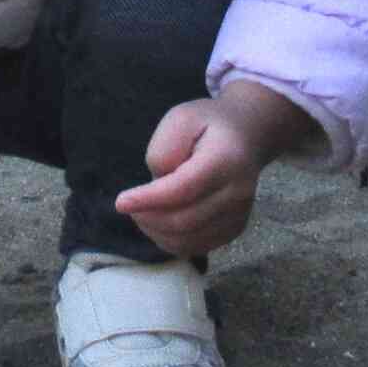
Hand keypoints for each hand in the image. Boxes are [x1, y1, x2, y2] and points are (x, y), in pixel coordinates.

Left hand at [115, 80, 314, 257]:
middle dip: (148, 218)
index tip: (120, 202)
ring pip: (188, 240)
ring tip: (144, 212)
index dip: (149, 200)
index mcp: (226, 159)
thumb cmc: (208, 125)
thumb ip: (164, 150)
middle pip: (184, 220)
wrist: (246, 136)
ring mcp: (239, 214)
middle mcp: (238, 192)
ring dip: (156, 232)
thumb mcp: (180, 119)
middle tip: (130, 205)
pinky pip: (196, 247)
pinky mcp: (234, 229)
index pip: (183, 190)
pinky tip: (160, 223)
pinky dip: (171, 241)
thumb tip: (156, 185)